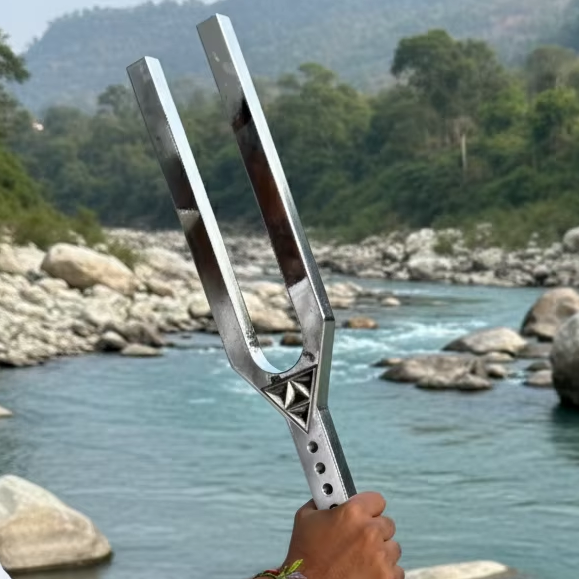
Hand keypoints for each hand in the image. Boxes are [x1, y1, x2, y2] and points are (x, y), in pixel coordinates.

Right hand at [281, 492, 402, 578]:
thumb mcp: (305, 518)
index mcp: (353, 512)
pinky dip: (383, 572)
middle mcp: (370, 532)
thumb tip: (330, 495)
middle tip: (358, 541)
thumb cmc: (305, 558)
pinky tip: (366, 572)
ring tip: (360, 559)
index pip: (377, 500)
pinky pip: (396, 570)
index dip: (368, 508)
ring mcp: (380, 557)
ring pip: (393, 548)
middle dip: (374, 531)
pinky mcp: (387, 577)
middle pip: (387, 524)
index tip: (364, 514)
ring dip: (380, 552)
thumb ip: (323, 502)